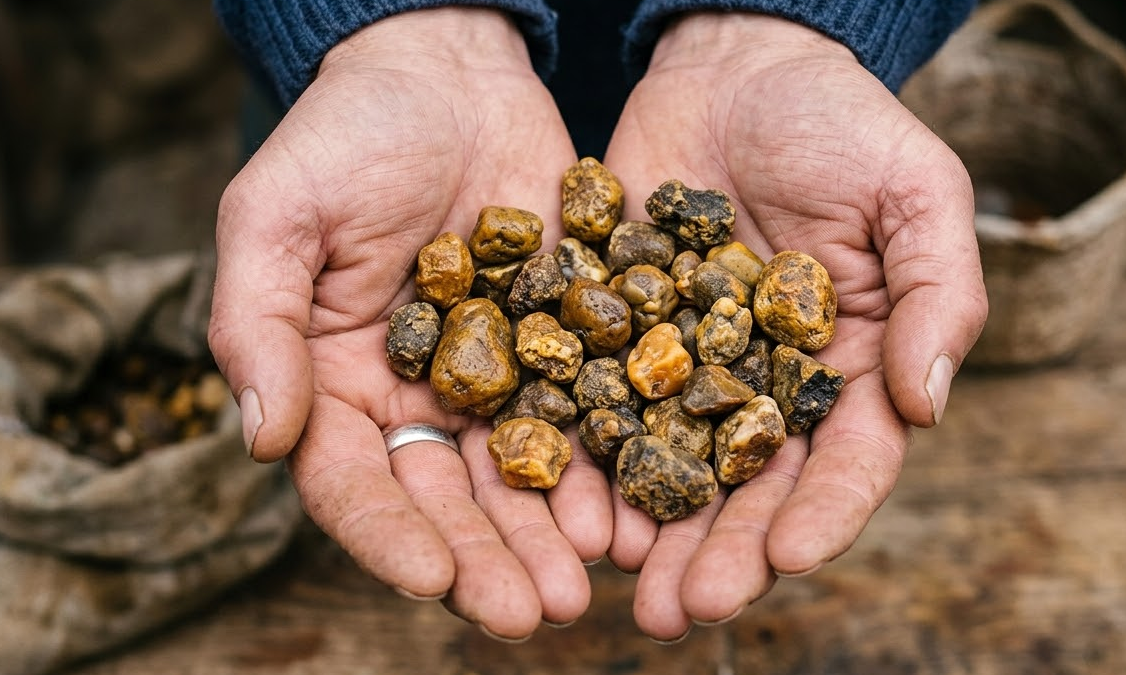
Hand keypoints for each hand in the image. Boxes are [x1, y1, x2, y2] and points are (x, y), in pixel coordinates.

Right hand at [207, 8, 609, 638]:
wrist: (448, 75)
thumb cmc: (345, 135)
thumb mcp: (275, 215)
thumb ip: (257, 325)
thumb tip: (263, 436)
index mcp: (338, 385)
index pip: (353, 482)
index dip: (387, 535)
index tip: (430, 582)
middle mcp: (417, 399)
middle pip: (447, 499)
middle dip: (488, 559)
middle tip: (533, 615)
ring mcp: (496, 377)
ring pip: (521, 476)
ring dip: (551, 535)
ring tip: (588, 584)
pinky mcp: (565, 345)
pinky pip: (587, 416)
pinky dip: (607, 466)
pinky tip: (634, 512)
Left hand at [603, 13, 987, 640]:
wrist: (737, 66)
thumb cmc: (842, 124)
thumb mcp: (915, 192)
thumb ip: (939, 294)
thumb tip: (926, 404)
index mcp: (847, 368)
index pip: (844, 460)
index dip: (821, 514)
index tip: (792, 560)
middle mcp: (763, 386)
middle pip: (746, 487)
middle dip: (720, 551)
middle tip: (682, 609)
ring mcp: (685, 365)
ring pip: (668, 465)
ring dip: (646, 528)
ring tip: (618, 582)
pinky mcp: (616, 334)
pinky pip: (596, 402)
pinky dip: (582, 454)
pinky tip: (564, 500)